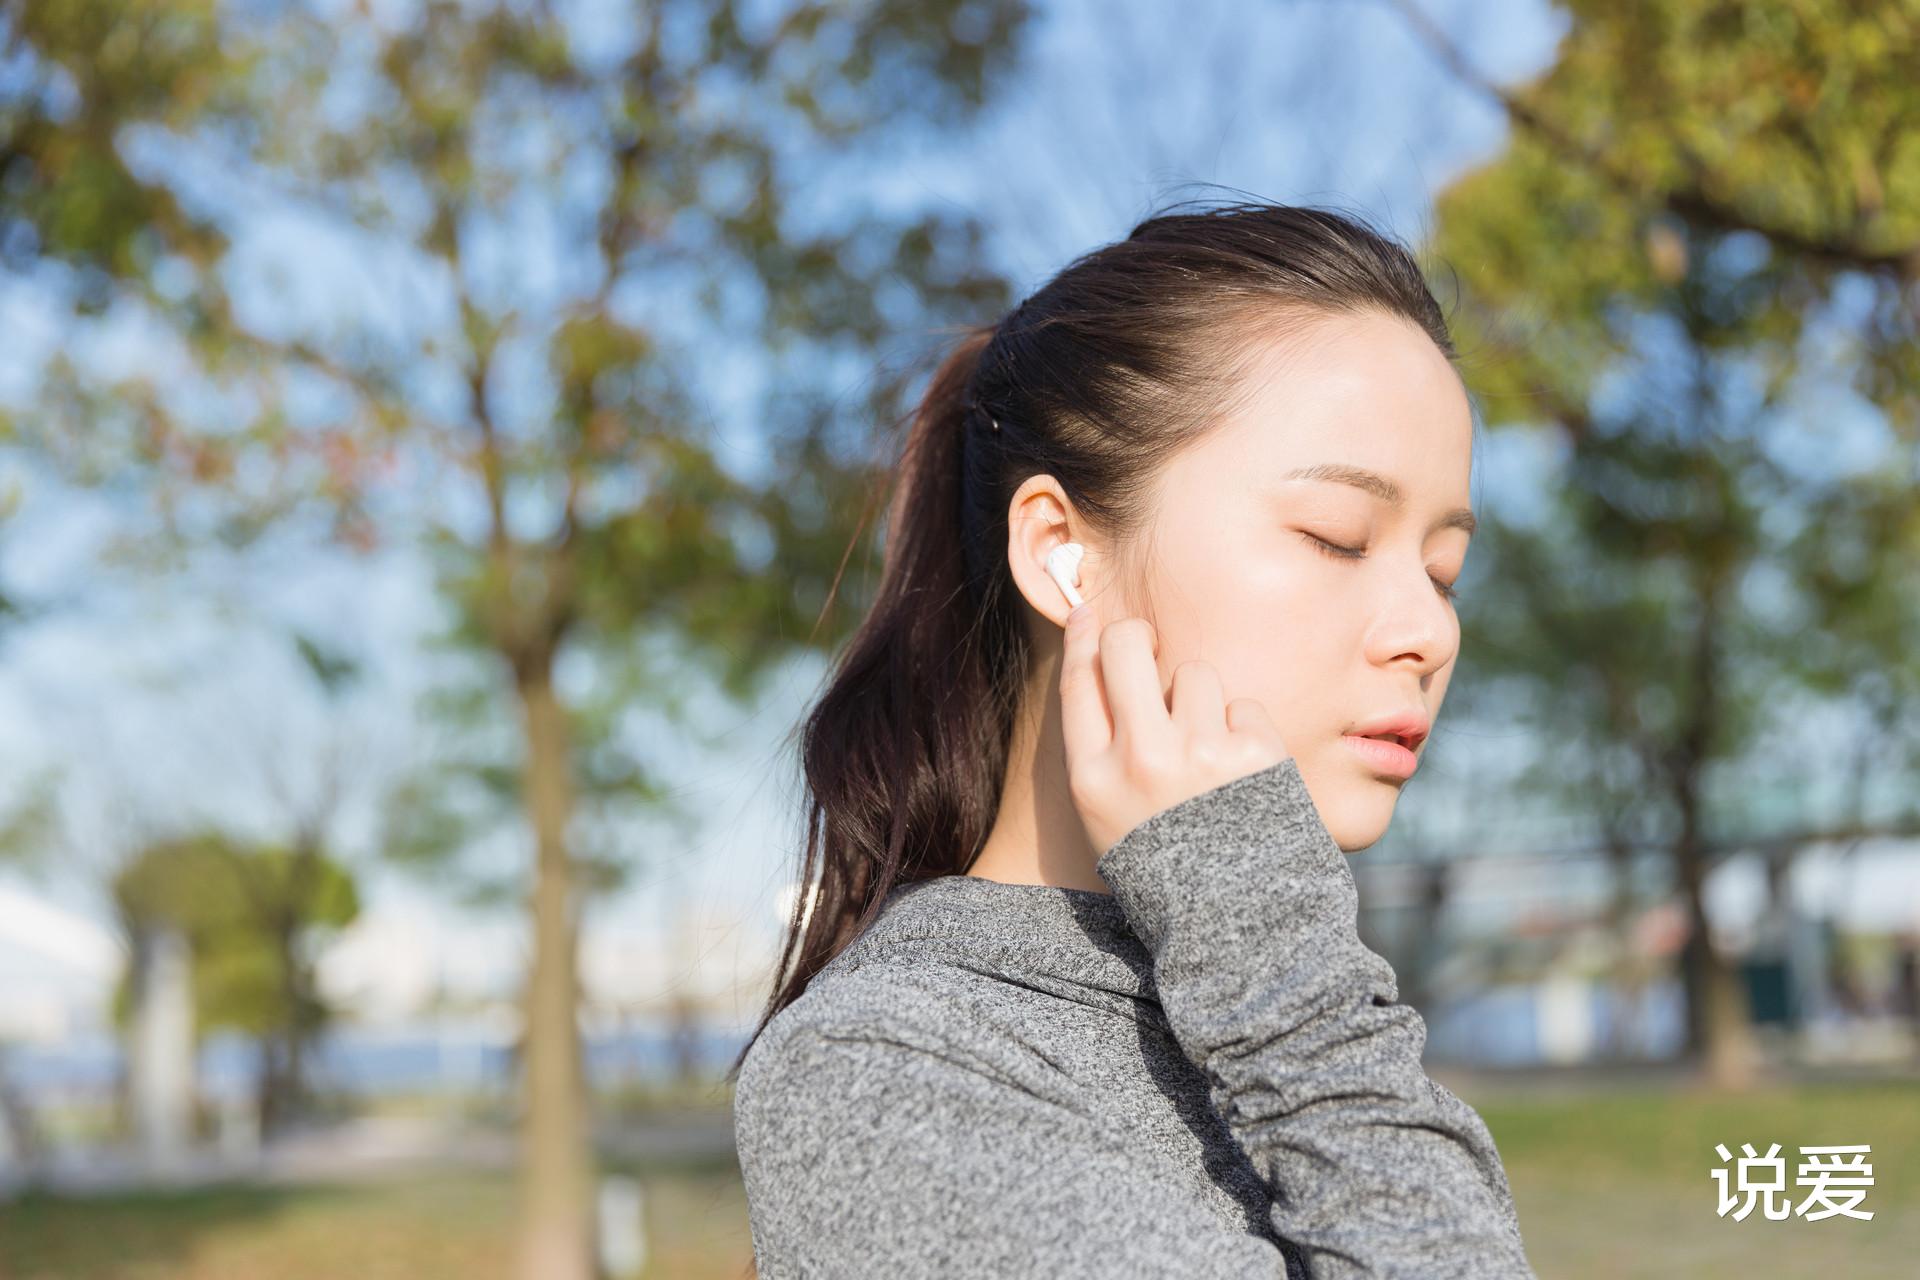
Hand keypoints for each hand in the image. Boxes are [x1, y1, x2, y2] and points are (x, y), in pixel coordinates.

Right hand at [1058, 604, 1292, 859]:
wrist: (1237, 928)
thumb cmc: (1167, 871)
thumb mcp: (1108, 820)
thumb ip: (1102, 752)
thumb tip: (1101, 663)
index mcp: (1093, 779)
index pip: (1078, 682)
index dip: (1083, 637)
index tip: (1090, 613)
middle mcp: (1141, 759)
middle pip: (1128, 648)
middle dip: (1137, 636)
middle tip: (1148, 645)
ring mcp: (1199, 754)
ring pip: (1195, 674)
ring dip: (1202, 701)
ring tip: (1209, 752)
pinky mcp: (1254, 754)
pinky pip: (1244, 707)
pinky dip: (1245, 733)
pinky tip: (1243, 775)